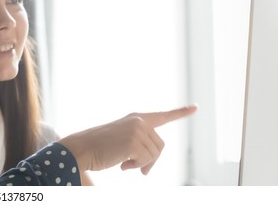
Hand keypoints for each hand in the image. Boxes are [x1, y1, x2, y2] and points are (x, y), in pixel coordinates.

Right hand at [58, 105, 196, 174]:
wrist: (82, 148)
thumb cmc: (100, 148)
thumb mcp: (123, 143)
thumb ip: (139, 146)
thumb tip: (148, 167)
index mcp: (136, 118)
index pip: (163, 116)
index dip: (180, 112)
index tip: (195, 108)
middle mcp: (139, 121)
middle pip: (160, 146)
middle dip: (151, 161)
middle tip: (137, 169)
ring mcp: (137, 129)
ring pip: (154, 154)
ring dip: (141, 164)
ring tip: (124, 163)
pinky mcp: (134, 141)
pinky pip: (146, 160)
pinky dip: (135, 166)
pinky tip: (122, 164)